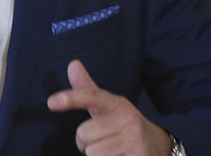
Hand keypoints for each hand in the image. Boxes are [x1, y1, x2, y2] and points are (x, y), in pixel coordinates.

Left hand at [47, 59, 172, 154]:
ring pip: (92, 153)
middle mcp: (127, 119)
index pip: (92, 96)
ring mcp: (134, 140)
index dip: (71, 98)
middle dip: (86, 144)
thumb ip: (87, 89)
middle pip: (83, 134)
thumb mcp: (109, 106)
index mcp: (117, 104)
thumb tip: (72, 64)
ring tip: (110, 152)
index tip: (51, 102)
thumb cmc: (124, 126)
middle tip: (102, 142)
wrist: (158, 145)